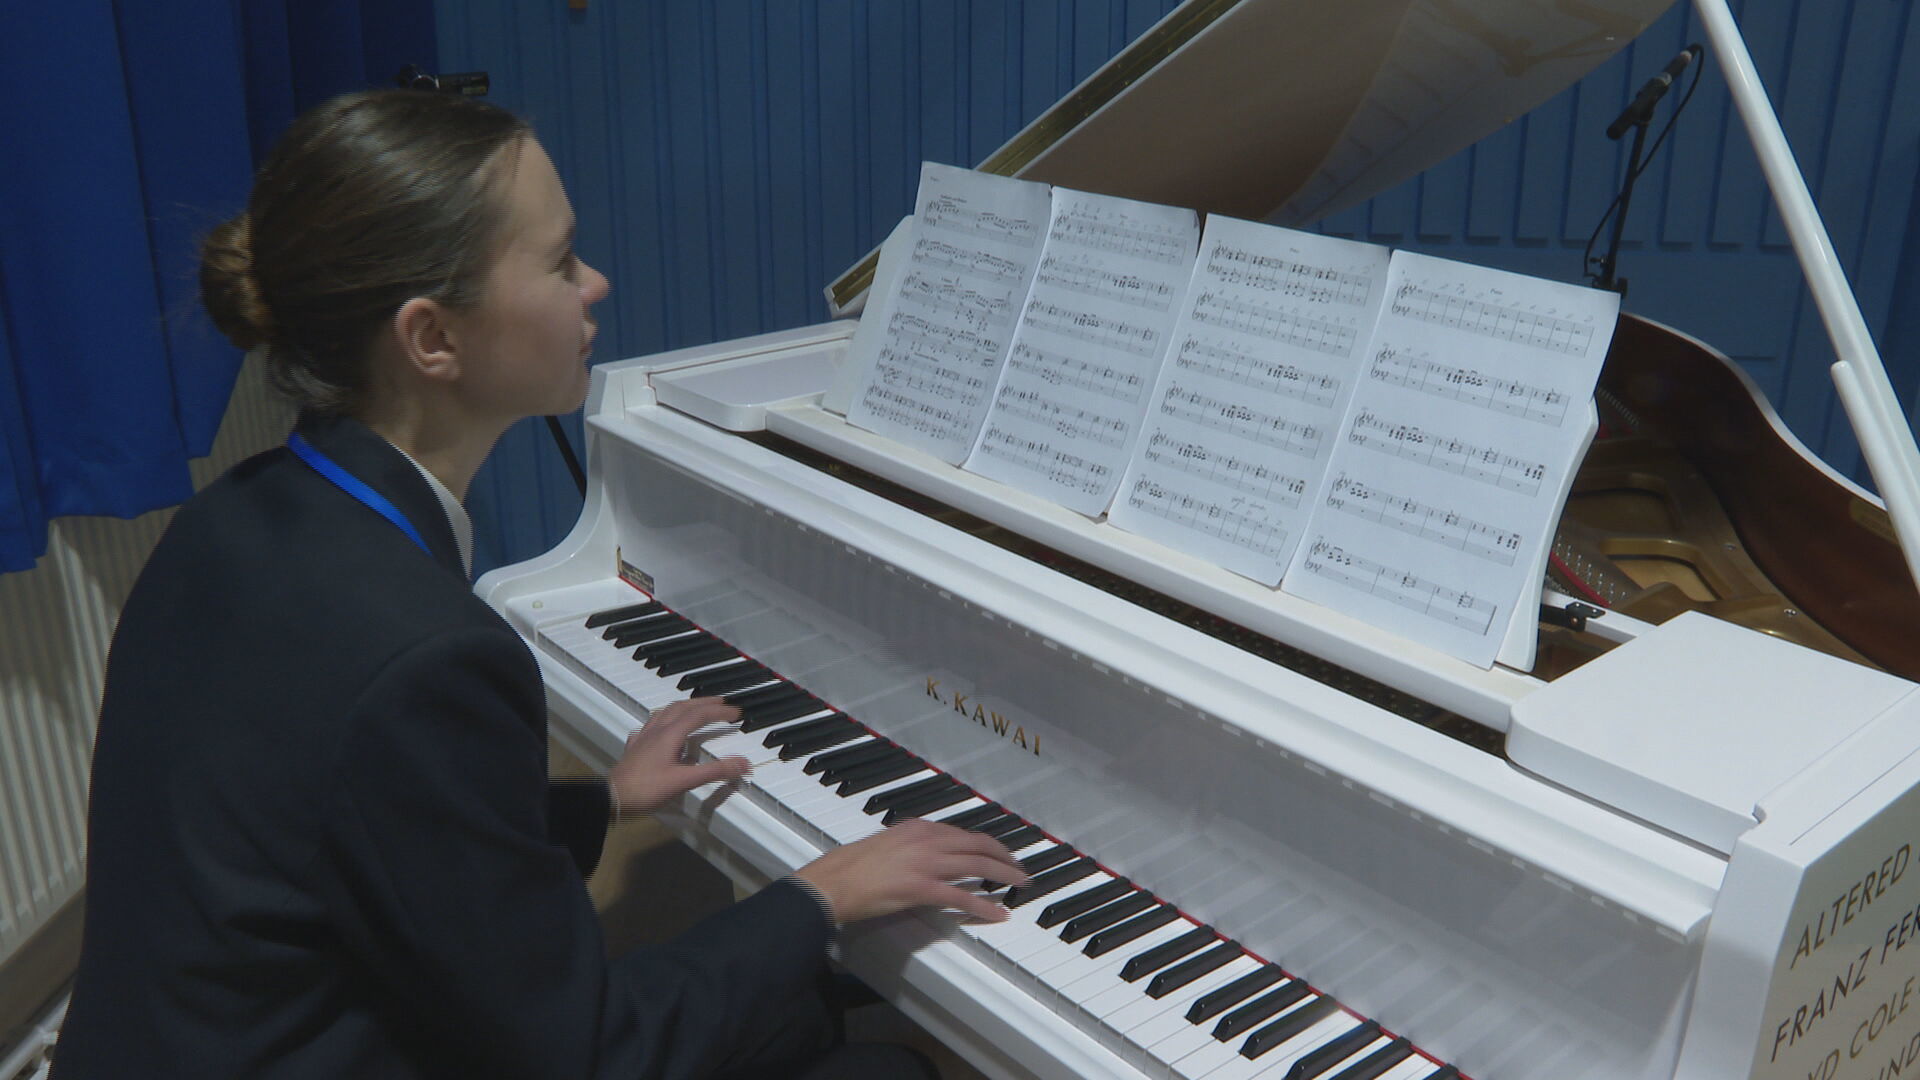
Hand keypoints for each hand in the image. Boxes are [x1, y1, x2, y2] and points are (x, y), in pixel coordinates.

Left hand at [606, 698, 749, 816]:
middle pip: (682, 707)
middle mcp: (657, 730)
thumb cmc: (646, 789)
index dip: (719, 712)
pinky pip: (651, 725)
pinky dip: (663, 720)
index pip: (699, 715)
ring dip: (684, 706)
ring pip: (665, 712)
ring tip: (695, 708)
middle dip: (704, 702)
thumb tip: (742, 763)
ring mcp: (644, 737)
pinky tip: (662, 727)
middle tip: (721, 703)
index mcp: (670, 734)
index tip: (736, 713)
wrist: (613, 798)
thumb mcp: (685, 781)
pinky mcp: (635, 747)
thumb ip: (715, 771)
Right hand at [794, 818, 1029, 924]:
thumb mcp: (887, 844)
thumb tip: (931, 856)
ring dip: (1002, 876)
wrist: (833, 881)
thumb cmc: (852, 867)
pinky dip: (983, 906)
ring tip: (1018, 885)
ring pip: (976, 867)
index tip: (1000, 852)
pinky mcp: (921, 888)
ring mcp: (925, 863)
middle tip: (1019, 868)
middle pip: (977, 845)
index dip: (986, 844)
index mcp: (918, 828)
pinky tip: (997, 913)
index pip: (962, 833)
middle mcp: (926, 840)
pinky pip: (961, 897)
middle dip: (1004, 857)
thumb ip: (912, 846)